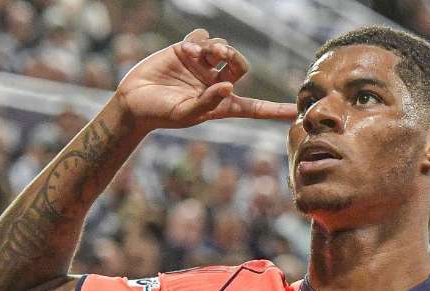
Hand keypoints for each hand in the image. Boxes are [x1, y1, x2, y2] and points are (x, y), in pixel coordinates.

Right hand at [115, 29, 296, 131]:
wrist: (133, 100)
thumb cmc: (160, 114)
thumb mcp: (185, 114)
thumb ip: (208, 102)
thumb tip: (229, 86)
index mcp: (221, 103)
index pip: (254, 108)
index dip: (274, 109)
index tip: (295, 111)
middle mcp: (215, 83)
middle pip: (240, 64)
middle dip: (235, 57)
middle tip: (222, 55)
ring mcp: (202, 66)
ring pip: (222, 47)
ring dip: (216, 46)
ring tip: (200, 54)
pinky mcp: (186, 51)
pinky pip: (202, 36)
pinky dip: (198, 40)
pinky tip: (186, 50)